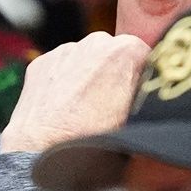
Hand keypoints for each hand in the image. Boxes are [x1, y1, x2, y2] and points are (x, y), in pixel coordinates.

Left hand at [0, 32, 150, 153]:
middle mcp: (95, 42)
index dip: (143, 76)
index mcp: (126, 50)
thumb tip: (149, 85)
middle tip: (111, 103)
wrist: (45, 149)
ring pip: (86, 58)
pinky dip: (64, 81)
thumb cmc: (95, 135)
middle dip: (114, 71)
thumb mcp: (138, 114)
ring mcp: (65, 50)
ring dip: (88, 75)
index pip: (145, 54)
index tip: (138, 95)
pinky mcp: (41, 62)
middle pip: (114, 52)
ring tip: (85, 108)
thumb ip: (147, 88)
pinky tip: (65, 106)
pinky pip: (61, 66)